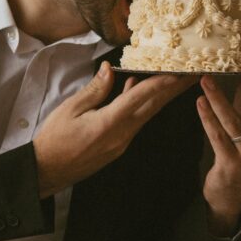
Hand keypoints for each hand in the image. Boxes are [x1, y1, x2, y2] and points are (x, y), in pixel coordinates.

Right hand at [33, 61, 193, 196]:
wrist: (47, 171)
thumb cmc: (54, 139)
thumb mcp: (70, 109)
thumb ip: (94, 90)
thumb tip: (109, 69)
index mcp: (110, 122)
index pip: (141, 98)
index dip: (161, 82)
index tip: (179, 71)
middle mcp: (122, 134)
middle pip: (153, 107)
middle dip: (173, 89)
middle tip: (193, 74)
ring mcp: (121, 142)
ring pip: (146, 114)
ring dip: (162, 97)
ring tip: (177, 81)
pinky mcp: (117, 146)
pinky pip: (134, 121)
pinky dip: (141, 105)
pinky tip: (140, 91)